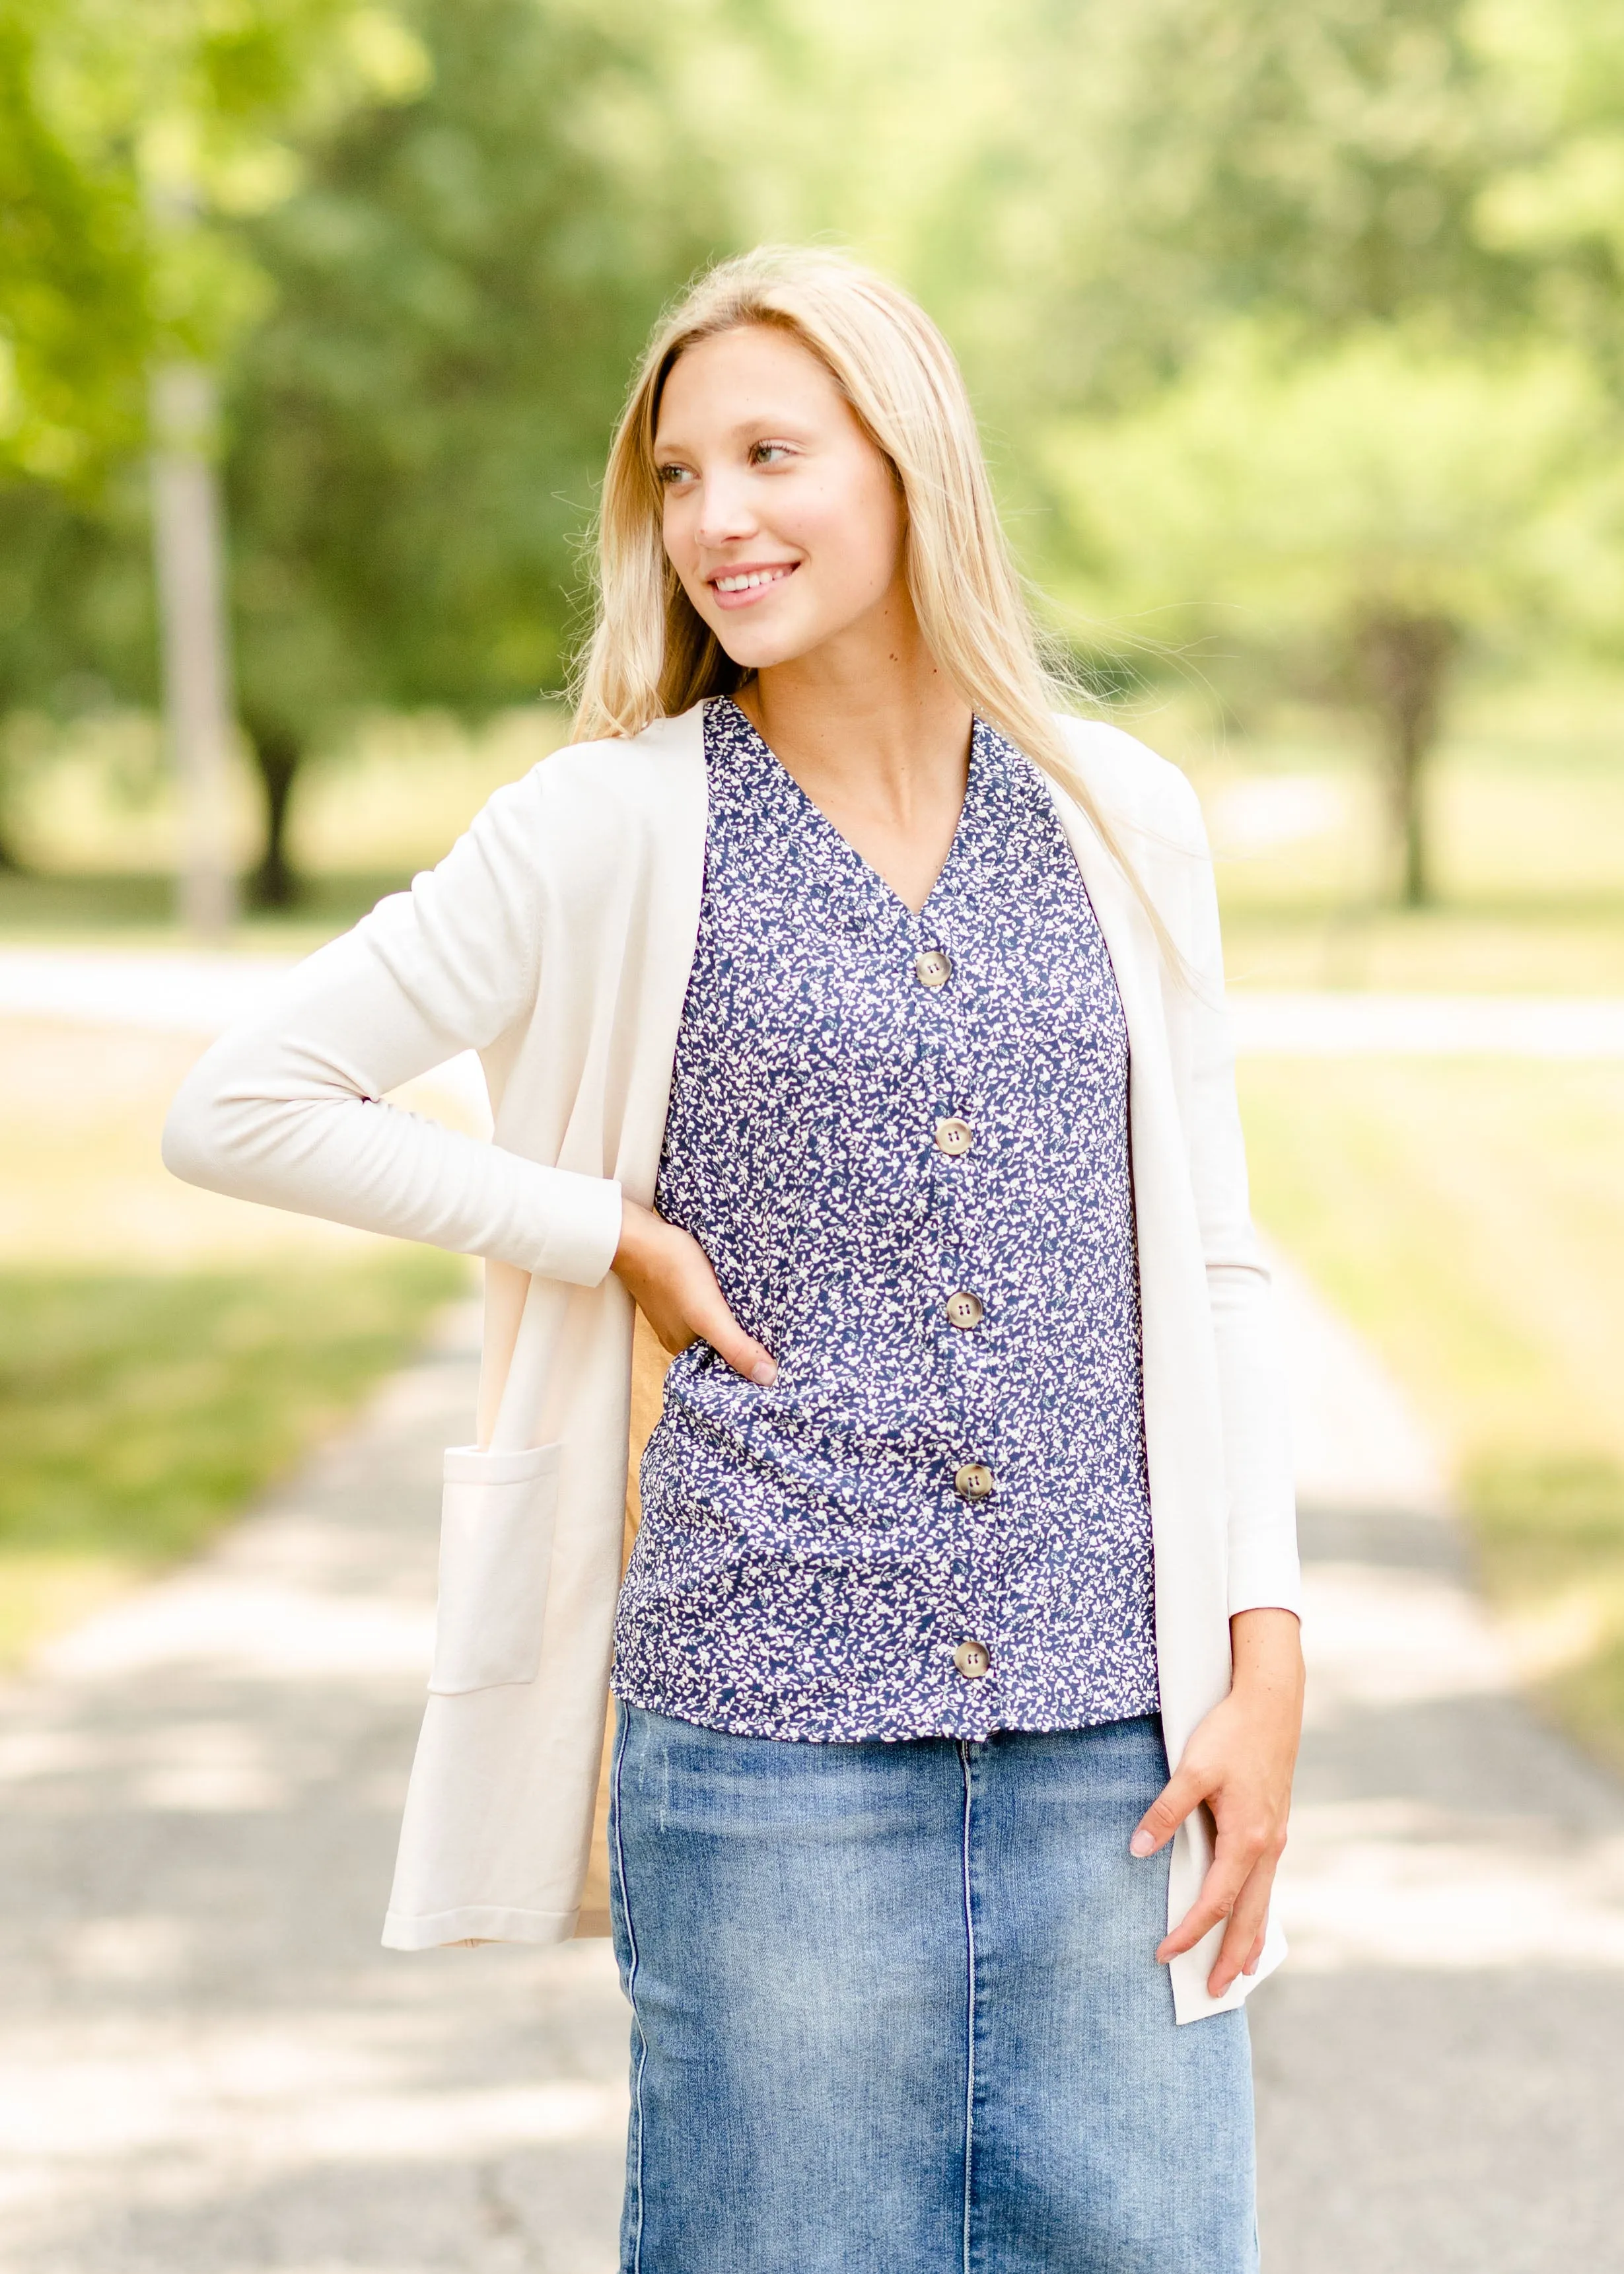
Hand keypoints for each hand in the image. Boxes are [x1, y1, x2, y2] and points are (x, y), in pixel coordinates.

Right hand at [611, 1197, 777, 1385]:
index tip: (780, 1358)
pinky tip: (738, 1288)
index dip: (750, 1362)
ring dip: (737, 1316)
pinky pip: (710, 1300)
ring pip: (717, 1320)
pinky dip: (725, 1298)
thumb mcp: (709, 1313)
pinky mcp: (680, 1286)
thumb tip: (768, 1378)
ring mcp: (678, 1308)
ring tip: (766, 1310)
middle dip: (747, 1337)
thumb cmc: (671, 1269)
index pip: (724, 1364)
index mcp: (683, 1347)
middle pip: (722, 1341)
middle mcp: (679, 1332)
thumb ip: (736, 1346)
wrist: (637, 1232)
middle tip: (781, 1331)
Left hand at [1130, 1607, 1303, 1997]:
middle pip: (1250, 1916)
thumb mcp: (1192, 1768)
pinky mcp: (1275, 1826)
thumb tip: (1137, 1851)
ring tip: (1242, 1972)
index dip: (1190, 1932)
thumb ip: (1166, 1811)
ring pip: (1264, 1901)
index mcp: (1247, 1838)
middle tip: (1216, 1992)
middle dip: (1232, 1957)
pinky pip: (1267, 1881)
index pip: (1215, 1902)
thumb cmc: (1231, 1733)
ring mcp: (1276, 1837)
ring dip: (1251, 1938)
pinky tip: (1251, 1915)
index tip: (1165, 1953)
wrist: (1272, 1702)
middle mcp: (1268, 1845)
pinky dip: (1258, 1908)